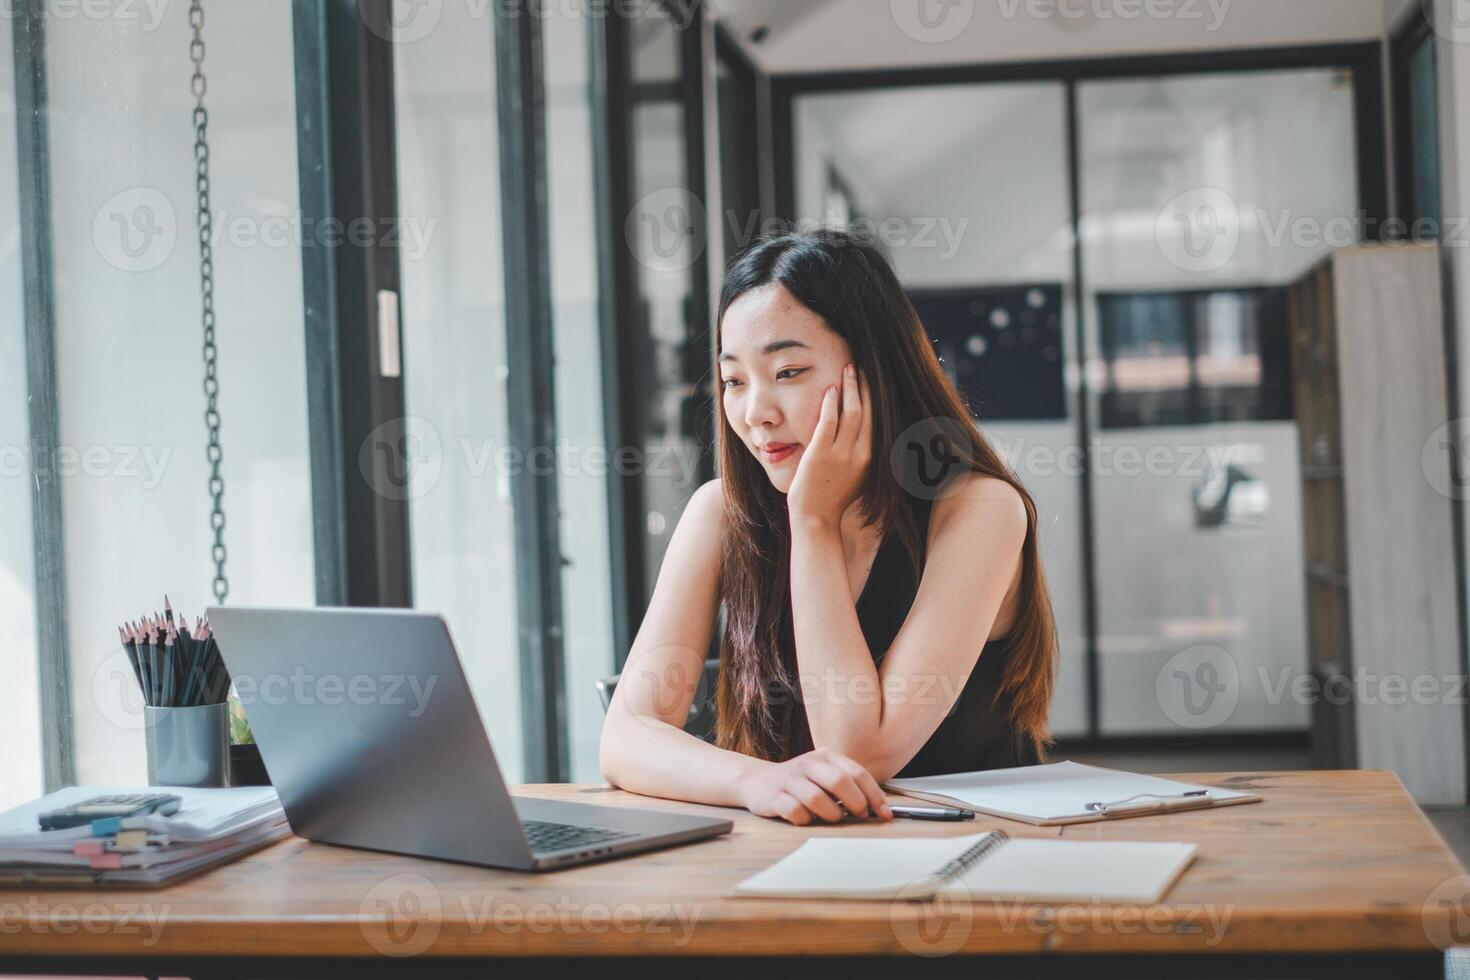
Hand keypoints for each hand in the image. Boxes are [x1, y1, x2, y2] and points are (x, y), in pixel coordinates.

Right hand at [738, 747, 893, 824]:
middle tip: (859, 816)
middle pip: (839, 782)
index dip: (875, 795)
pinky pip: (795, 811)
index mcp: (825, 756)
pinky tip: (807, 819)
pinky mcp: (774, 796)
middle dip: (856, 804)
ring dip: (831, 815)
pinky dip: (806, 820)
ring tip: (832, 818)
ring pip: (817, 798)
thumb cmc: (799, 783)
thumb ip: (848, 787)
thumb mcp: (824, 776)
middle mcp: (808, 763)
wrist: (757, 781)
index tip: (885, 814)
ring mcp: (789, 779)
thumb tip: (880, 809)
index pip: (857, 773)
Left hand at [787, 364, 872, 527]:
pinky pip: (829, 422)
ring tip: (848, 369)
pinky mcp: (821, 453)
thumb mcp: (858, 478)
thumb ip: (863, 457)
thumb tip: (867, 440)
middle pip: (868, 411)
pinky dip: (831, 403)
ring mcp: (841, 453)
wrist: (816, 520)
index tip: (871, 380)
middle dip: (865, 386)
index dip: (874, 397)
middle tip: (862, 366)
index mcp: (871, 458)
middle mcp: (861, 453)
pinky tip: (830, 389)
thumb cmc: (832, 499)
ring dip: (850, 387)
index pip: (877, 420)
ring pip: (852, 412)